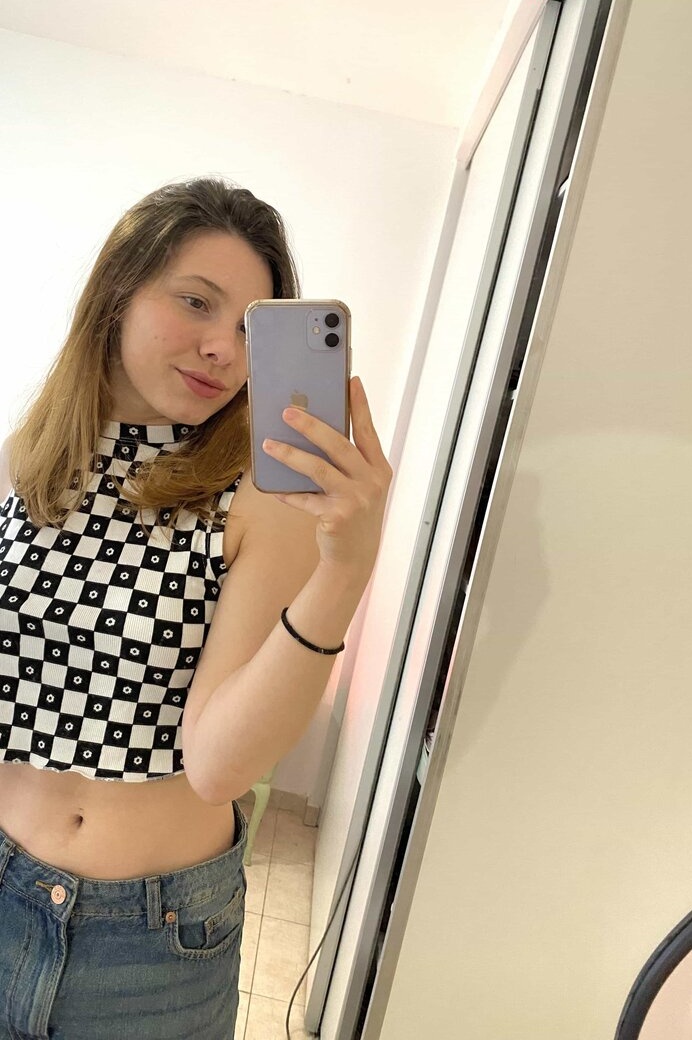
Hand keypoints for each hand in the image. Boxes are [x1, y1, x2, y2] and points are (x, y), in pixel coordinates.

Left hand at [261, 376, 392, 576]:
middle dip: (312, 426)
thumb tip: (312, 431)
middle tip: (288, 411)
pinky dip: (288, 493)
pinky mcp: (337, 517)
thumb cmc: (352, 513)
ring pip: (319, 469)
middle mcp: (372, 481)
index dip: (360, 406)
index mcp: (379, 468)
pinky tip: (274, 488)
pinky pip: (306, 499)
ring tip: (268, 444)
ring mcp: (356, 500)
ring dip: (291, 455)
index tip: (352, 381)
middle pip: (339, 445)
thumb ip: (345, 462)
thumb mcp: (358, 486)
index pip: (367, 430)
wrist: (355, 558)